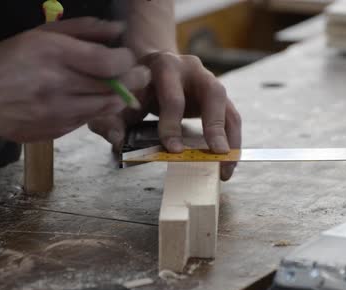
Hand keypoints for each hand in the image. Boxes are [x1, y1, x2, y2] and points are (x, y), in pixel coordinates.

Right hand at [0, 18, 149, 141]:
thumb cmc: (10, 59)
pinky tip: (88, 100)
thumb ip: (84, 29)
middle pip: (112, 89)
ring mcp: (54, 114)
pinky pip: (86, 121)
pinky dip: (94, 110)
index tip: (129, 58)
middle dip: (133, 81)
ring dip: (118, 98)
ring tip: (117, 87)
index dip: (127, 61)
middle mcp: (56, 86)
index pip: (108, 63)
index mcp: (52, 55)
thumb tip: (119, 30)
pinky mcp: (52, 133)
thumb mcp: (42, 33)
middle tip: (140, 75)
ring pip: (105, 109)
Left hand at [88, 52, 241, 180]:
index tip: (173, 150)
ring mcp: (210, 82)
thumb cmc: (135, 86)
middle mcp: (193, 69)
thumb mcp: (120, 99)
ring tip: (226, 168)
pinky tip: (227, 164)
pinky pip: (232, 119)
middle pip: (214, 93)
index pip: (172, 96)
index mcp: (164, 65)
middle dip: (215, 125)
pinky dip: (232, 142)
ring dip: (231, 139)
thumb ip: (113, 119)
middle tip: (217, 153)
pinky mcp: (219, 98)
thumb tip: (118, 142)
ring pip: (229, 107)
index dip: (172, 124)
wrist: (150, 68)